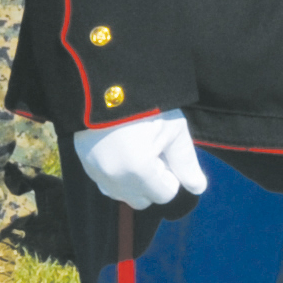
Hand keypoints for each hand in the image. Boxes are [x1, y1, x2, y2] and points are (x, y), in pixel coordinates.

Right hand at [72, 109, 210, 209]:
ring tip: (135, 150)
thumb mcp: (173, 129)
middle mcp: (115, 178)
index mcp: (139, 170)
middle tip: (152, 152)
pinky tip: (119, 149)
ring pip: (121, 194)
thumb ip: (186, 162)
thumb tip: (198, 188)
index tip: (165, 152)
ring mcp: (96, 172)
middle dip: (151, 183)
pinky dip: (116, 174)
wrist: (104, 82)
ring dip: (133, 181)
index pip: (165, 195)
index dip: (170, 175)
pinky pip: (104, 182)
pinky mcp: (84, 163)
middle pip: (142, 200)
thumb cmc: (145, 104)